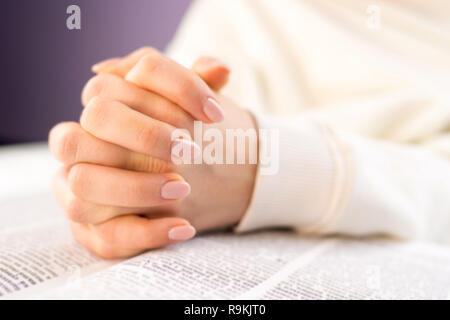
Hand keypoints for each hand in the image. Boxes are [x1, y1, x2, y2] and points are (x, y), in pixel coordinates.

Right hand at [49, 48, 257, 257]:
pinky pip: (105, 237)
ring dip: (137, 187)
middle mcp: (83, 145)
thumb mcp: (192, 109)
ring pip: (83, 184)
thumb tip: (219, 69)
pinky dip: (146, 233)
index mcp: (103, 107)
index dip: (172, 89)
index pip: (111, 85)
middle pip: (86, 126)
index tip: (216, 113)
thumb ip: (201, 86)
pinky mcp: (92, 229)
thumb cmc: (185, 137)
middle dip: (143, 135)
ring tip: (185, 189)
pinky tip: (185, 227)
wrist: (186, 179)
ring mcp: (81, 188)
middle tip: (191, 150)